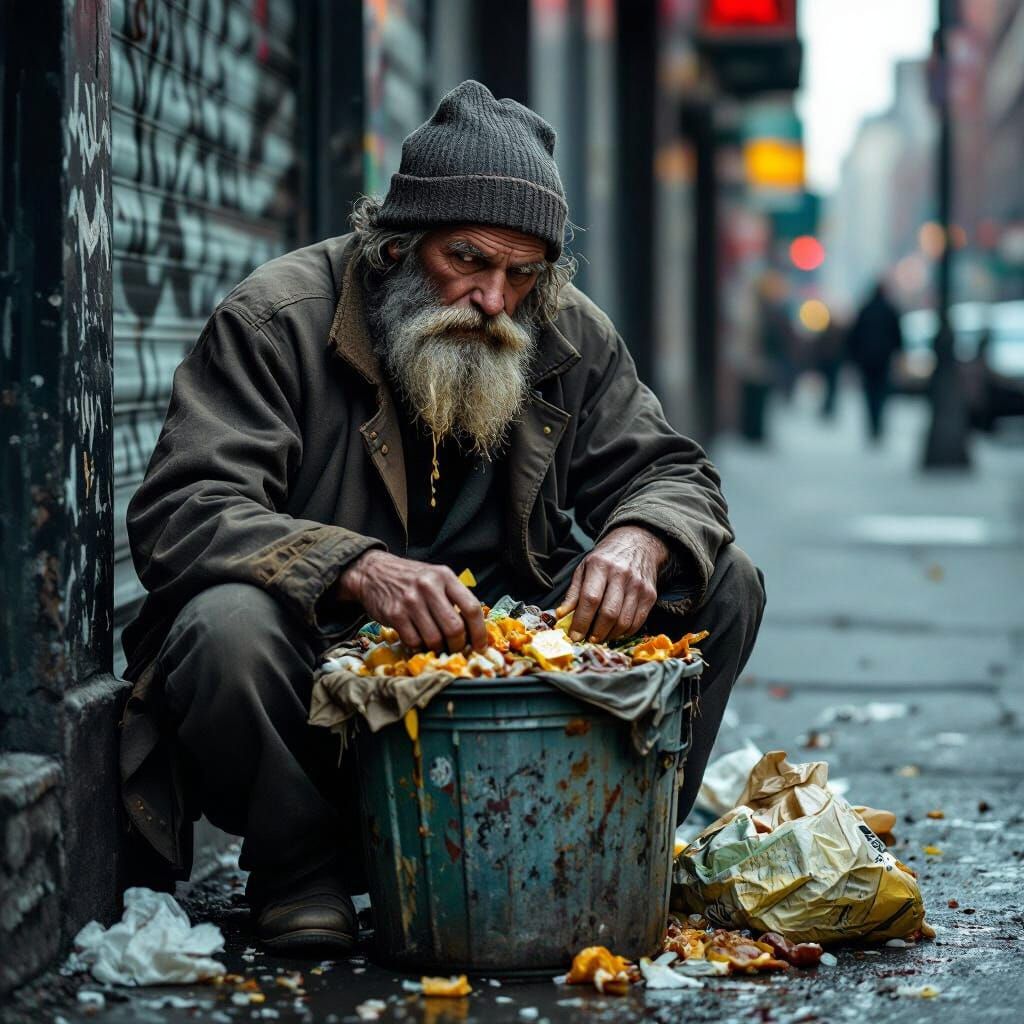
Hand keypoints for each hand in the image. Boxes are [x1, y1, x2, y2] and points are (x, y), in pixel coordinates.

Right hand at [337, 550, 486, 651]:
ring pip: (435, 639)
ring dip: (438, 648)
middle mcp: (429, 587)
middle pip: (455, 628)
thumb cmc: (410, 578)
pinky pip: (414, 642)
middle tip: (456, 649)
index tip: (480, 646)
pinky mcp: (395, 614)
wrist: (373, 572)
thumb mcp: (436, 577)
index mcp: (445, 576)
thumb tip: (474, 629)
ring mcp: (411, 601)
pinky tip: (420, 642)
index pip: (472, 608)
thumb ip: (454, 597)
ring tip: (437, 646)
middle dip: (458, 645)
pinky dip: (420, 647)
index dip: (480, 632)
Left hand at [555, 526, 668, 642]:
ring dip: (609, 635)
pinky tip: (614, 632)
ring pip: (624, 621)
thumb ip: (573, 592)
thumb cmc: (606, 558)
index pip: (590, 599)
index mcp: (601, 566)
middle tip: (587, 640)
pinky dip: (624, 633)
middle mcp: (621, 575)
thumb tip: (561, 615)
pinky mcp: (650, 595)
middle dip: (596, 633)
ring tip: (599, 637)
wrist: (638, 544)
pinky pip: (637, 622)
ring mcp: (638, 586)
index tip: (574, 636)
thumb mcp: (584, 568)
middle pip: (609, 613)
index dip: (581, 621)